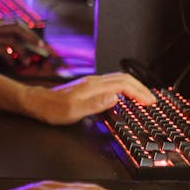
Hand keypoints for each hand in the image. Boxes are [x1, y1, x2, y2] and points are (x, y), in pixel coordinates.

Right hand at [0, 18, 48, 61]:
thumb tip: (4, 52)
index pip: (12, 22)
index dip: (26, 31)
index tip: (35, 42)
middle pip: (16, 26)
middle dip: (31, 38)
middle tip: (41, 48)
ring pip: (12, 38)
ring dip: (23, 51)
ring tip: (27, 62)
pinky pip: (2, 49)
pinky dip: (10, 57)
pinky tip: (12, 65)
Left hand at [25, 73, 156, 125]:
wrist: (37, 103)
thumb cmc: (53, 109)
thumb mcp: (74, 111)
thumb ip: (96, 104)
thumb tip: (115, 98)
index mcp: (94, 87)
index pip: (123, 85)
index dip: (139, 93)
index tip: (149, 102)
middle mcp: (94, 82)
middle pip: (124, 79)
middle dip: (141, 88)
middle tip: (152, 100)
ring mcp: (91, 83)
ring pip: (119, 80)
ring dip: (134, 87)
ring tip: (143, 97)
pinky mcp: (88, 87)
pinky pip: (112, 83)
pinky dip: (124, 88)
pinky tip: (124, 96)